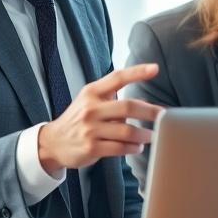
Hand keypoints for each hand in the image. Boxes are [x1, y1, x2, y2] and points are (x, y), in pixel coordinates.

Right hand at [37, 63, 163, 174]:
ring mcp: (90, 129)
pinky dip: (133, 148)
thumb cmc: (78, 119)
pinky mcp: (91, 148)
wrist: (53, 142)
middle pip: (127, 107)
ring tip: (151, 136)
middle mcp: (91, 109)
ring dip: (144, 135)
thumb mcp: (89, 101)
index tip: (155, 69)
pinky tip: (137, 147)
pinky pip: (120, 148)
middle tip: (164, 115)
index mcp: (92, 92)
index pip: (117, 78)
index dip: (137, 72)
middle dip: (150, 112)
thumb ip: (111, 98)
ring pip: (126, 131)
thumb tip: (145, 105)